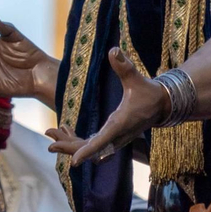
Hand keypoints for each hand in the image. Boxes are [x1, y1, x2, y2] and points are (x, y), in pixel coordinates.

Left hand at [45, 47, 168, 165]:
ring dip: (70, 144)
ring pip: (89, 148)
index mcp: (120, 124)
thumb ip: (124, 66)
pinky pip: (92, 144)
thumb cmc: (148, 92)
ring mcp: (114, 139)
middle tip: (49, 142)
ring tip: (51, 133)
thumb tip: (114, 50)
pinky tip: (65, 129)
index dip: (88, 150)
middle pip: (90, 149)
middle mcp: (116, 136)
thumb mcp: (136, 78)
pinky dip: (77, 141)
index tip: (75, 160)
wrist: (161, 105)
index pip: (102, 141)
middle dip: (70, 147)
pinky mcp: (112, 137)